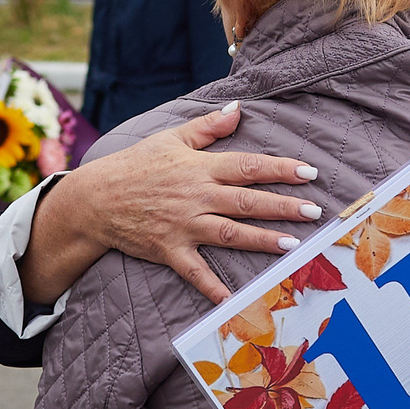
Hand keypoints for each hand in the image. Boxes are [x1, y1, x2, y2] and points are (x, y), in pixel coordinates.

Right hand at [18, 103, 322, 306]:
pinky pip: (194, 271)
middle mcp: (195, 197)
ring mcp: (183, 226)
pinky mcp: (169, 250)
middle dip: (282, 206)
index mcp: (199, 168)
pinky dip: (212, 287)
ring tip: (292, 246)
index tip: (309, 172)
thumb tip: (238, 108)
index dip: (280, 169)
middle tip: (314, 212)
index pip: (247, 166)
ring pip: (229, 234)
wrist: (95, 199)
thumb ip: (208, 126)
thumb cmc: (135, 166)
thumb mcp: (169, 138)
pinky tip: (233, 300)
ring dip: (261, 241)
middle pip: (245, 201)